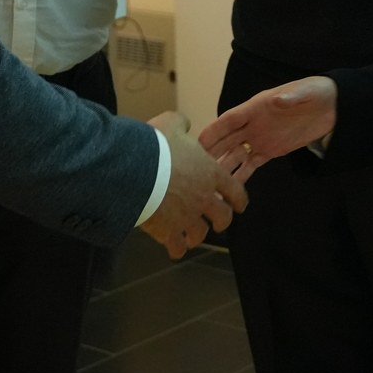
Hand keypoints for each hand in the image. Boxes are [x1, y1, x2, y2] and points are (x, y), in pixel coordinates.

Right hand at [140, 111, 249, 259]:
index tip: (239, 205)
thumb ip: (182, 124)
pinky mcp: (168, 231)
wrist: (134, 169)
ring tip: (192, 237)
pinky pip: (177, 247)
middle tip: (217, 223)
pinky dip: (177, 249)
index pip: (235, 191)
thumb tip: (185, 124)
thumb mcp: (170, 123)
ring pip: (201, 234)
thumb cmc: (155, 144)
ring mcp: (187, 217)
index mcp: (210, 173)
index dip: (239, 199)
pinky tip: (174, 248)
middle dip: (221, 221)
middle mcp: (204, 198)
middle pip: (223, 217)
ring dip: (198, 235)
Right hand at [197, 76, 337, 179]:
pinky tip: (230, 190)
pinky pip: (251, 165)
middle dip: (211, 153)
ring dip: (222, 168)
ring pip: (235, 155)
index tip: (198, 142)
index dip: (213, 130)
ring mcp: (261, 138)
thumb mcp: (305, 92)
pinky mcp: (271, 150)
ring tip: (208, 185)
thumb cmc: (315, 92)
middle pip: (226, 139)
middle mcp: (253, 124)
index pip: (229, 119)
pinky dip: (241, 176)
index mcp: (256, 107)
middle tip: (194, 170)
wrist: (331, 106)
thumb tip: (279, 99)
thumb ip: (290, 97)